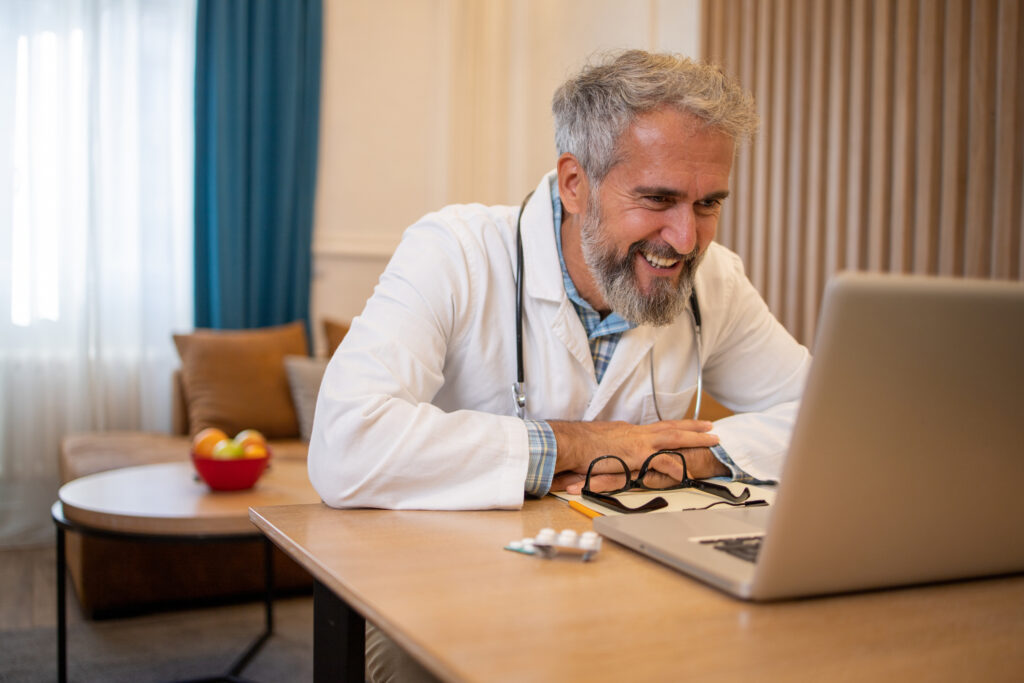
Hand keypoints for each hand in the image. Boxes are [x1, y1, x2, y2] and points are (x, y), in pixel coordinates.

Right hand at [547, 420, 727, 493]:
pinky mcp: (635, 455)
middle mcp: (635, 433)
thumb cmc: (576, 446)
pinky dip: (676, 465)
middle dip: (691, 427)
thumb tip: (612, 457)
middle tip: (710, 426)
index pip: (655, 429)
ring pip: (673, 437)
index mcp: (627, 432)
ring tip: (713, 438)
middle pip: (670, 427)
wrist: (567, 443)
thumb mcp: (598, 448)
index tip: (684, 428)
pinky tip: (688, 470)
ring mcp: (637, 442)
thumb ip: (609, 452)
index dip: (672, 428)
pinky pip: (661, 460)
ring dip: (695, 438)